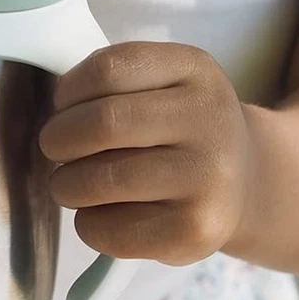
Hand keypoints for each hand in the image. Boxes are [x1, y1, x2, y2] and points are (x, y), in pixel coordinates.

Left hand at [39, 42, 254, 265]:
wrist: (248, 181)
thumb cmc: (178, 129)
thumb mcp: (163, 82)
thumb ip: (110, 85)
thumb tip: (51, 117)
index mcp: (194, 69)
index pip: (108, 69)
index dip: (67, 92)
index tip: (64, 108)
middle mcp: (209, 118)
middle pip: (101, 124)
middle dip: (58, 140)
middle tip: (56, 150)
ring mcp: (208, 177)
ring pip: (98, 180)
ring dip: (66, 186)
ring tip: (73, 184)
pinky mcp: (196, 230)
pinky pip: (110, 230)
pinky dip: (88, 224)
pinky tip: (103, 214)